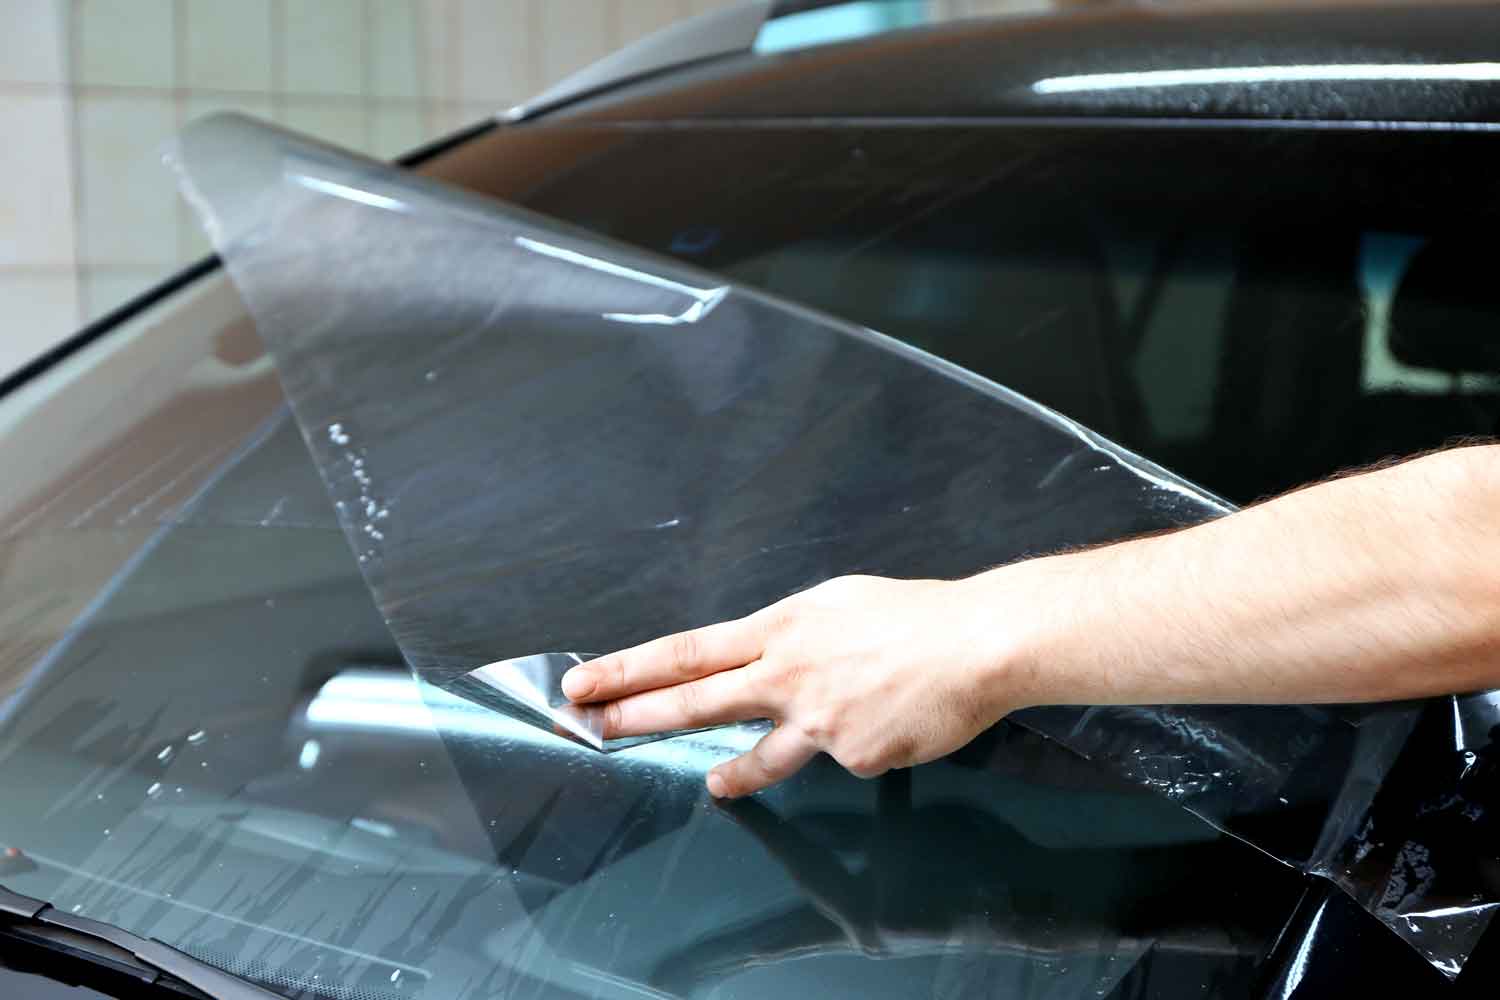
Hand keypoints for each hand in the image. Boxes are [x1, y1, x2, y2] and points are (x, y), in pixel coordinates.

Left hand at [561, 574, 1024, 797]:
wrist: (979, 644)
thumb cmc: (915, 614)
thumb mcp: (839, 604)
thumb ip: (793, 636)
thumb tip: (769, 660)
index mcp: (781, 629)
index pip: (687, 651)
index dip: (630, 668)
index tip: (585, 680)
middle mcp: (787, 675)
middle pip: (696, 700)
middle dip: (637, 714)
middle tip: (591, 725)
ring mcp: (817, 722)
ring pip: (758, 755)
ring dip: (731, 773)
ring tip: (714, 783)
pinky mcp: (853, 757)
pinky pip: (844, 757)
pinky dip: (861, 742)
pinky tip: (894, 722)